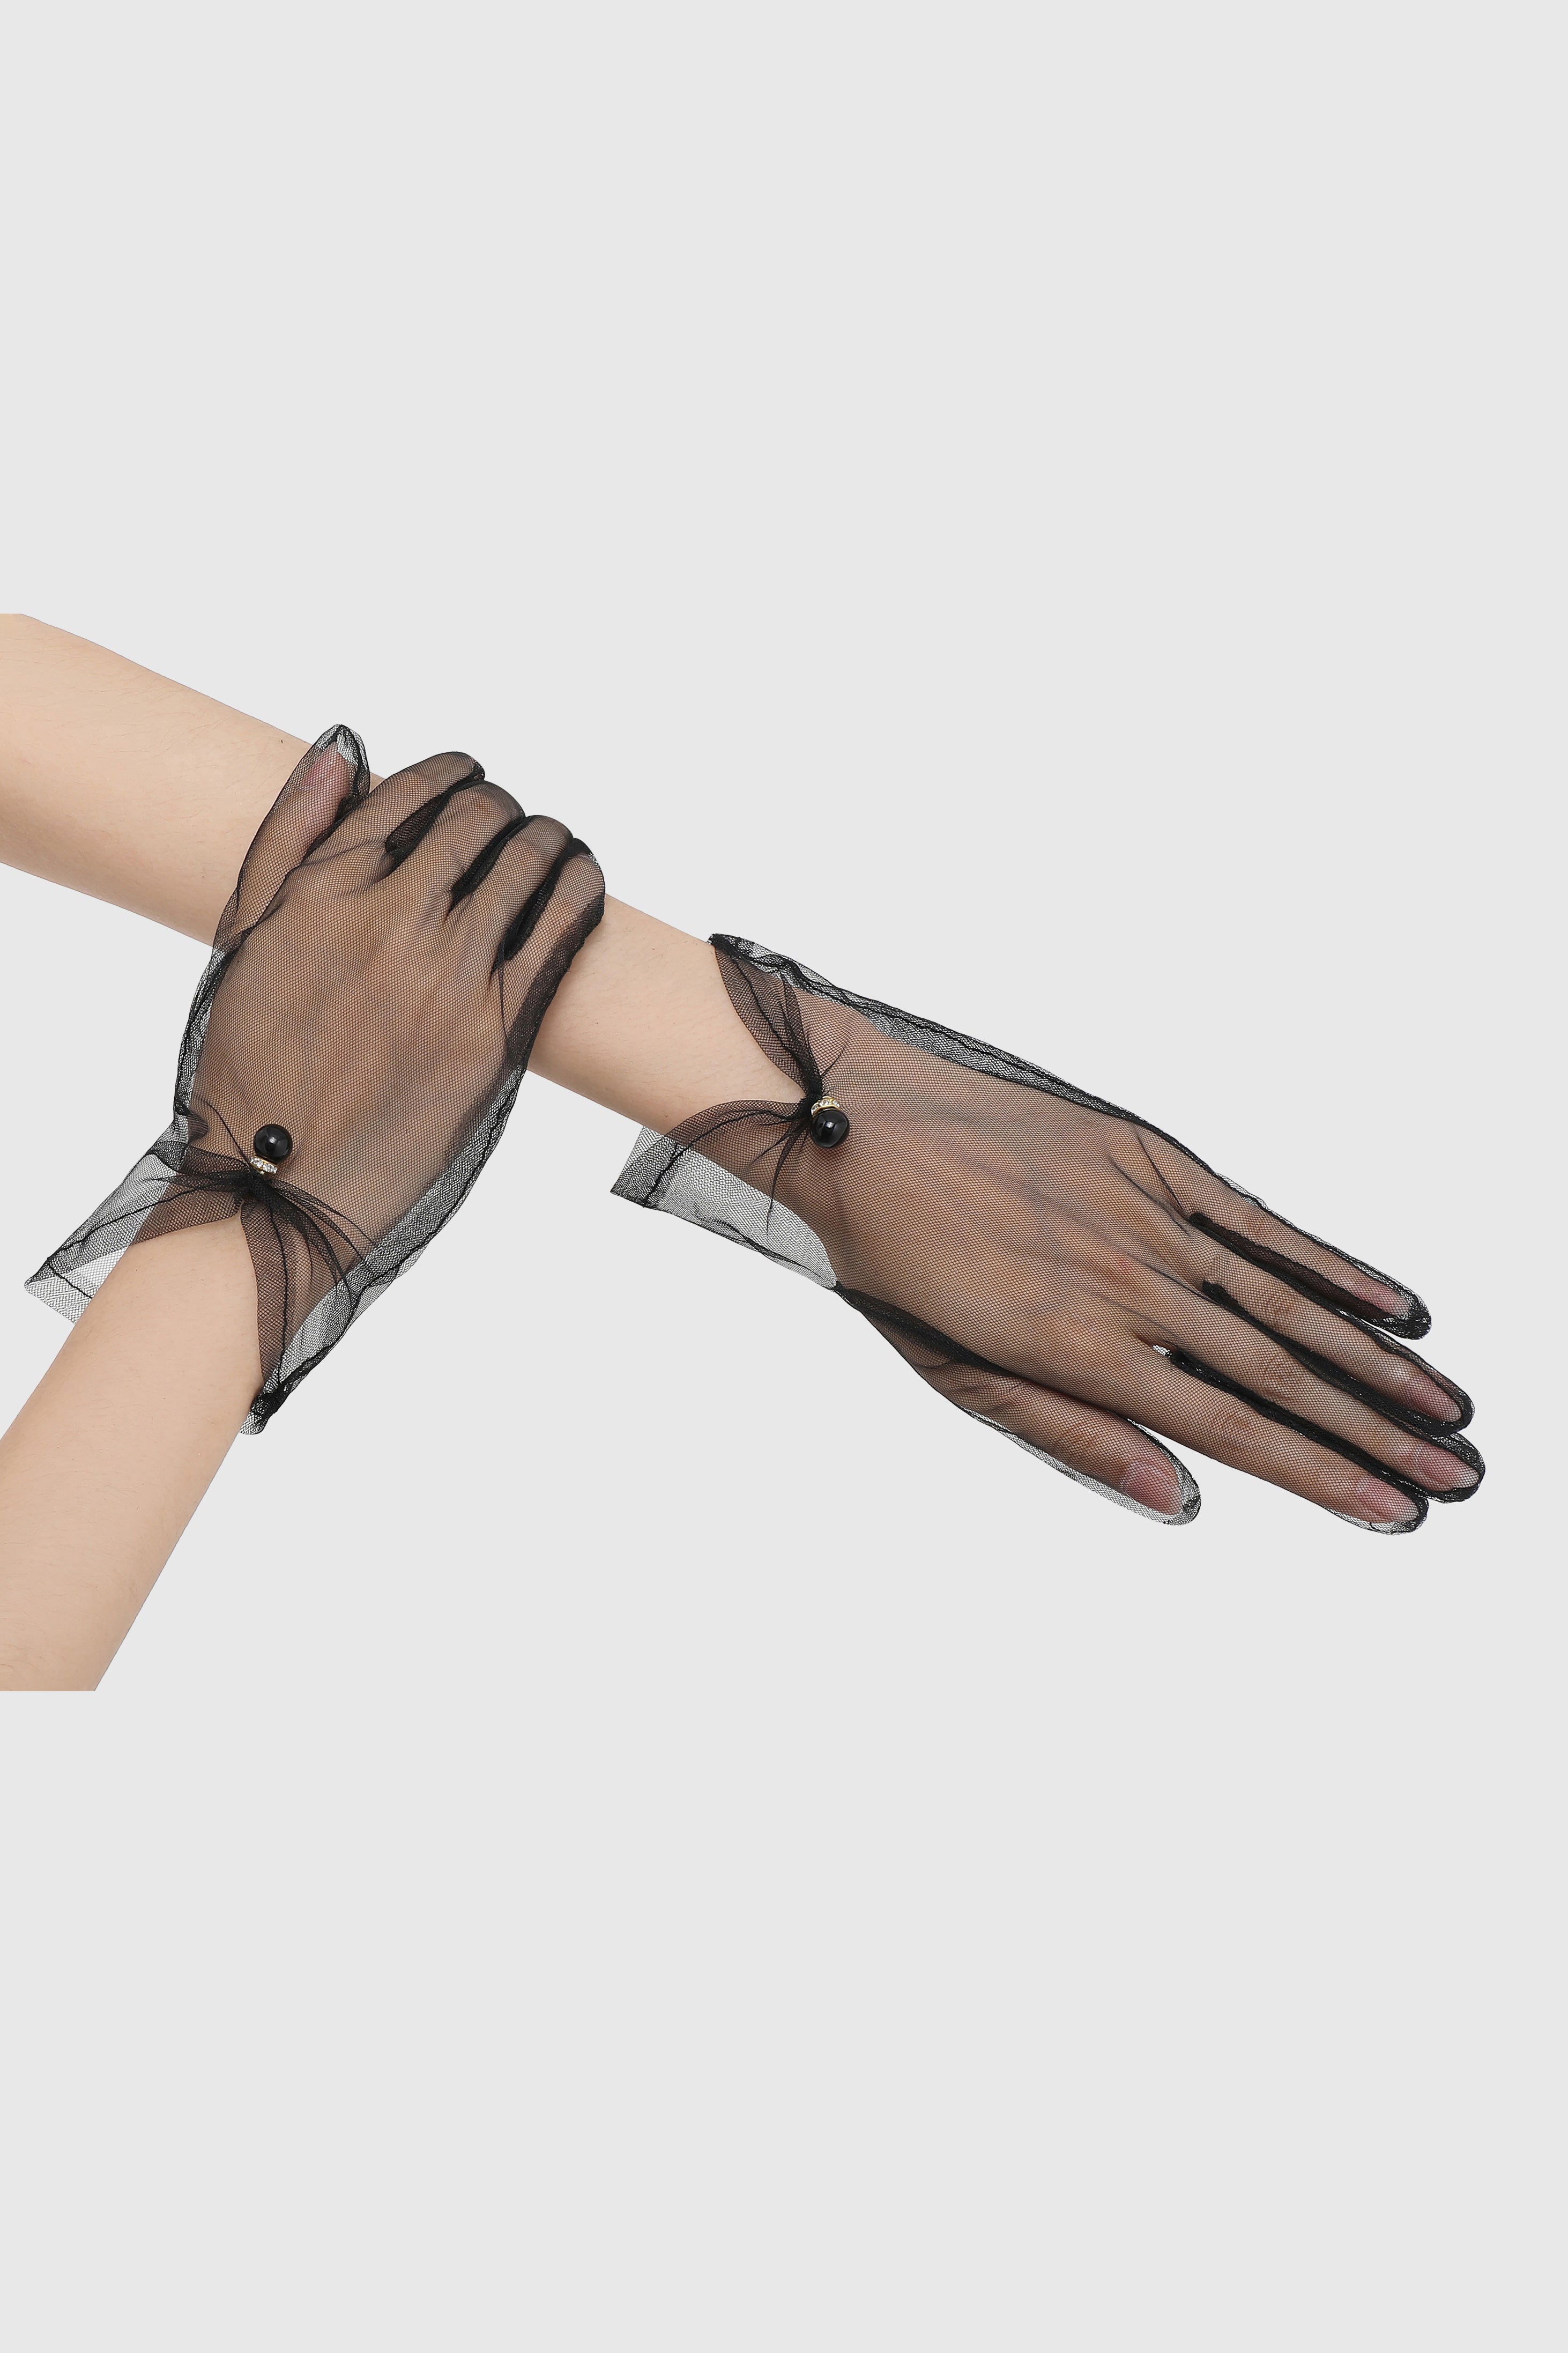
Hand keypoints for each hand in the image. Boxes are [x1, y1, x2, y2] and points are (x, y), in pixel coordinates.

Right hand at [36, 728, 603, 1422]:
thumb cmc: (255, 1065)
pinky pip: (562, 928)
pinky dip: (581, 888)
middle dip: (503, 807)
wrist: (279, 1183)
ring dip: (551, 839)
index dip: (456, 774)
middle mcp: (390, 919)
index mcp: (324, 890)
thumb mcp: (246, 939)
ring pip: (531, 860)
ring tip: (553, 847)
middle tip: (509, 824)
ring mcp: (448, 975)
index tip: (470, 781)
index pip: (414, 789)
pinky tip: (581, 881)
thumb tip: (344, 749)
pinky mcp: (495, 1031)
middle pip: (481, 817)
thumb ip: (291, 837)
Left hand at [625, 941, 1481, 1531]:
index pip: (1229, 1428)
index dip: (1320, 1474)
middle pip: (1278, 1372)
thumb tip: (1175, 1496)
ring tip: (1445, 1405)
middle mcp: (1128, 1282)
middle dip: (1373, 1431)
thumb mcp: (956, 1373)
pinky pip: (1253, 1217)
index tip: (1393, 1509)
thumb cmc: (891, 1259)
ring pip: (1282, 1300)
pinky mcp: (1144, 1155)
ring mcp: (1143, 1212)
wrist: (846, 1125)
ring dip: (1371, 1358)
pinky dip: (1326, 1260)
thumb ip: (1070, 1436)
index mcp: (1077, 1347)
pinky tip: (1388, 1299)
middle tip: (1456, 1475)